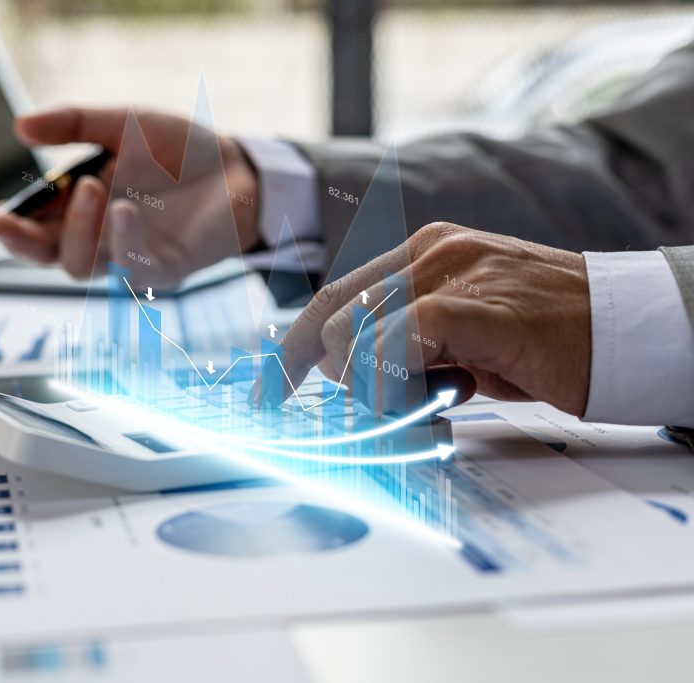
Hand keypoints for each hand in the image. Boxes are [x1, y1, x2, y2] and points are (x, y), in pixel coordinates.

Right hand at [0, 107, 260, 285]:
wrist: (238, 167)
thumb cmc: (179, 149)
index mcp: (79, 203)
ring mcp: (126, 254)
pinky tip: (126, 210)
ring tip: (91, 188)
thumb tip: (20, 126)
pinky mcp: (160, 269)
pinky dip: (121, 238)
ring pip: (78, 266)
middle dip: (15, 241)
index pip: (28, 223)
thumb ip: (73, 124)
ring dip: (74, 230)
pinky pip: (128, 266)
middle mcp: (96, 233)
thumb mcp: (122, 123)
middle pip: (41, 254)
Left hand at [260, 223, 591, 415]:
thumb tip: (357, 375)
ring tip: (435, 396)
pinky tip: (445, 392)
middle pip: (332, 314)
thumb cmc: (554, 337)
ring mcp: (453, 272)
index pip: (334, 295)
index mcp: (426, 251)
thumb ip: (411, 344)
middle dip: (329, 375)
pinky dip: (395, 380)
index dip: (293, 348)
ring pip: (354, 330)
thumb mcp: (469, 337)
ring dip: (371, 385)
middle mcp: (432, 251)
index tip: (270, 391)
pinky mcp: (478, 304)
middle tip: (377, 405)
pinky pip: (398, 343)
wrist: (635, 327)